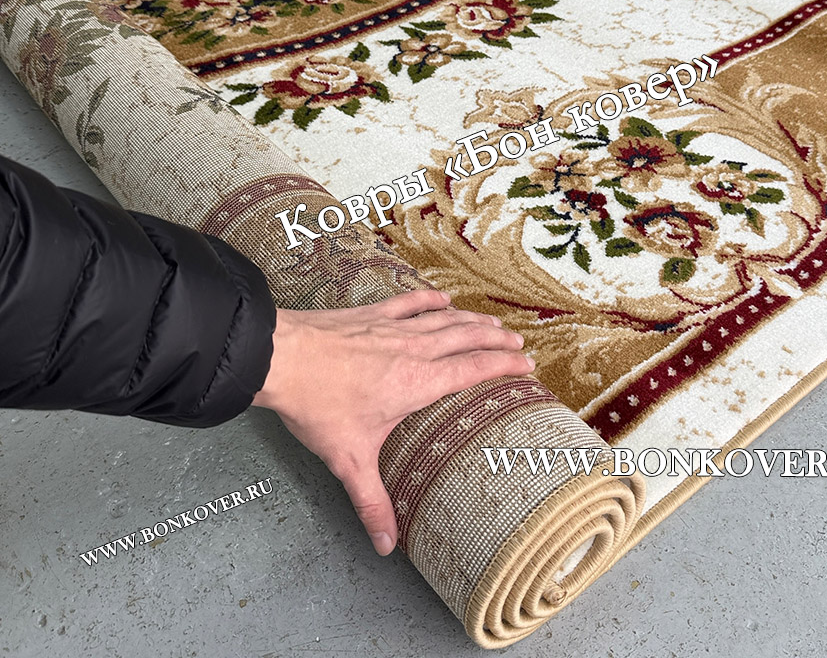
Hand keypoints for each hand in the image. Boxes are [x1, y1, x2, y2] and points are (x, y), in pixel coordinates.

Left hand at [250, 289, 533, 555]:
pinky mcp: (371, 314)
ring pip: (444, 319)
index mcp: (418, 381)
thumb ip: (371, 501)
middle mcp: (413, 349)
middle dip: (496, 339)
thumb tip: (387, 545)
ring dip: (472, 319)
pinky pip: (409, 302)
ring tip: (492, 322)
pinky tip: (441, 297)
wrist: (283, 358)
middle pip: (466, 338)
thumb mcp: (348, 459)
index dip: (504, 364)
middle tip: (518, 341)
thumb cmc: (318, 404)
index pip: (473, 369)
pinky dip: (429, 299)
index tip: (527, 363)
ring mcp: (393, 327)